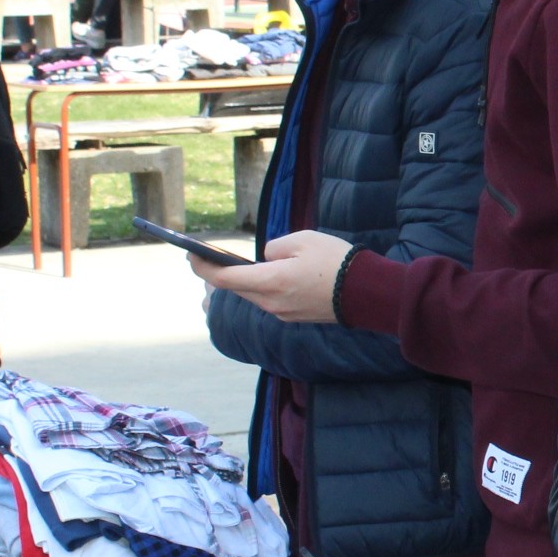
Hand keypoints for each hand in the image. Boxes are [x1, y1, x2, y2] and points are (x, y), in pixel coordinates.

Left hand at [192, 229, 351, 321]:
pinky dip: (262, 288)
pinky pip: (270, 301)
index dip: (202, 267)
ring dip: (242, 282)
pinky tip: (266, 277)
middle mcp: (272, 302)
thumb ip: (274, 248)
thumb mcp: (302, 239)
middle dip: (219, 273)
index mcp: (271, 281)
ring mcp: (283, 313)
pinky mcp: (294, 317)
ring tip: (236, 266)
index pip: (223, 278)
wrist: (367, 291)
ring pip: (253, 296)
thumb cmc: (336, 260)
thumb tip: (265, 259)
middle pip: (236, 289)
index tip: (190, 255)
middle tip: (207, 258)